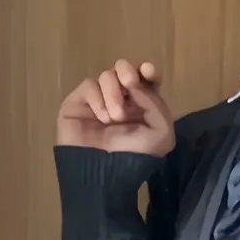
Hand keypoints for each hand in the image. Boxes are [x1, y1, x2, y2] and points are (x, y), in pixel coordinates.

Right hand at [55, 59, 174, 155]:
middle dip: (129, 72)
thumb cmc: (133, 155)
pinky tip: (101, 118)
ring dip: (114, 95)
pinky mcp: (79, 101)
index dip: (148, 70)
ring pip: (107, 75)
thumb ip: (157, 104)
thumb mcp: (160, 135)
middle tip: (129, 83)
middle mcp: (121, 100)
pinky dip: (98, 100)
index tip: (148, 72)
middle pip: (125, 69)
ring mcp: (99, 100)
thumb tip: (136, 84)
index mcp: (142, 106)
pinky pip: (90, 85)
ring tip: (114, 119)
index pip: (146, 79)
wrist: (103, 171)